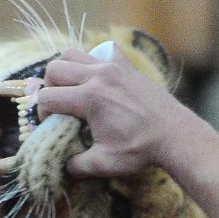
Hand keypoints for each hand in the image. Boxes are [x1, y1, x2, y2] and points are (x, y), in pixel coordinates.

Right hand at [32, 47, 197, 178]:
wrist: (176, 135)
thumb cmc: (141, 150)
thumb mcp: (105, 163)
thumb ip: (77, 165)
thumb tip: (63, 166)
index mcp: (90, 98)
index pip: (47, 97)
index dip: (41, 113)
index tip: (50, 124)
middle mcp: (99, 76)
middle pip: (54, 69)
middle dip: (48, 87)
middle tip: (58, 106)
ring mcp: (113, 67)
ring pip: (72, 54)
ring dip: (64, 70)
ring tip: (71, 89)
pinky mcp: (126, 66)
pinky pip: (102, 51)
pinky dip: (93, 60)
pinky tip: (97, 78)